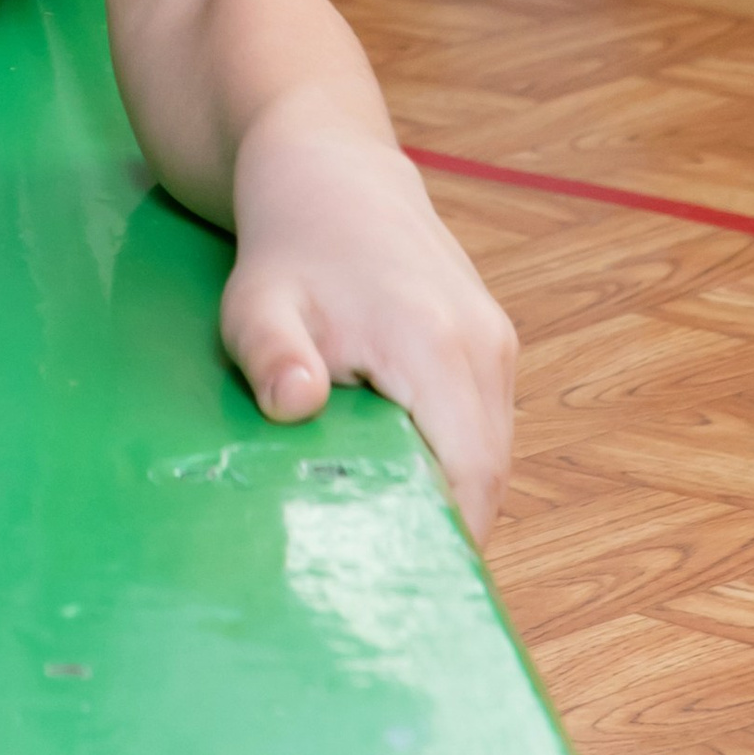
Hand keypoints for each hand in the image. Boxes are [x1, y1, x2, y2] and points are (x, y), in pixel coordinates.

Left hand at [220, 116, 516, 542]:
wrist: (328, 165)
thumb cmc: (287, 242)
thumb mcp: (257, 300)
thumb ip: (273, 356)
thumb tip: (296, 406)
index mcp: (436, 345)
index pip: (469, 477)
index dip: (444, 541)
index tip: (404, 589)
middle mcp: (484, 346)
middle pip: (488, 475)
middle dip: (444, 531)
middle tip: (386, 581)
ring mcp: (495, 341)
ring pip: (492, 452)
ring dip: (451, 496)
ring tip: (389, 540)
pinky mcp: (491, 340)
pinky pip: (485, 423)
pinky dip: (455, 459)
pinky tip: (401, 479)